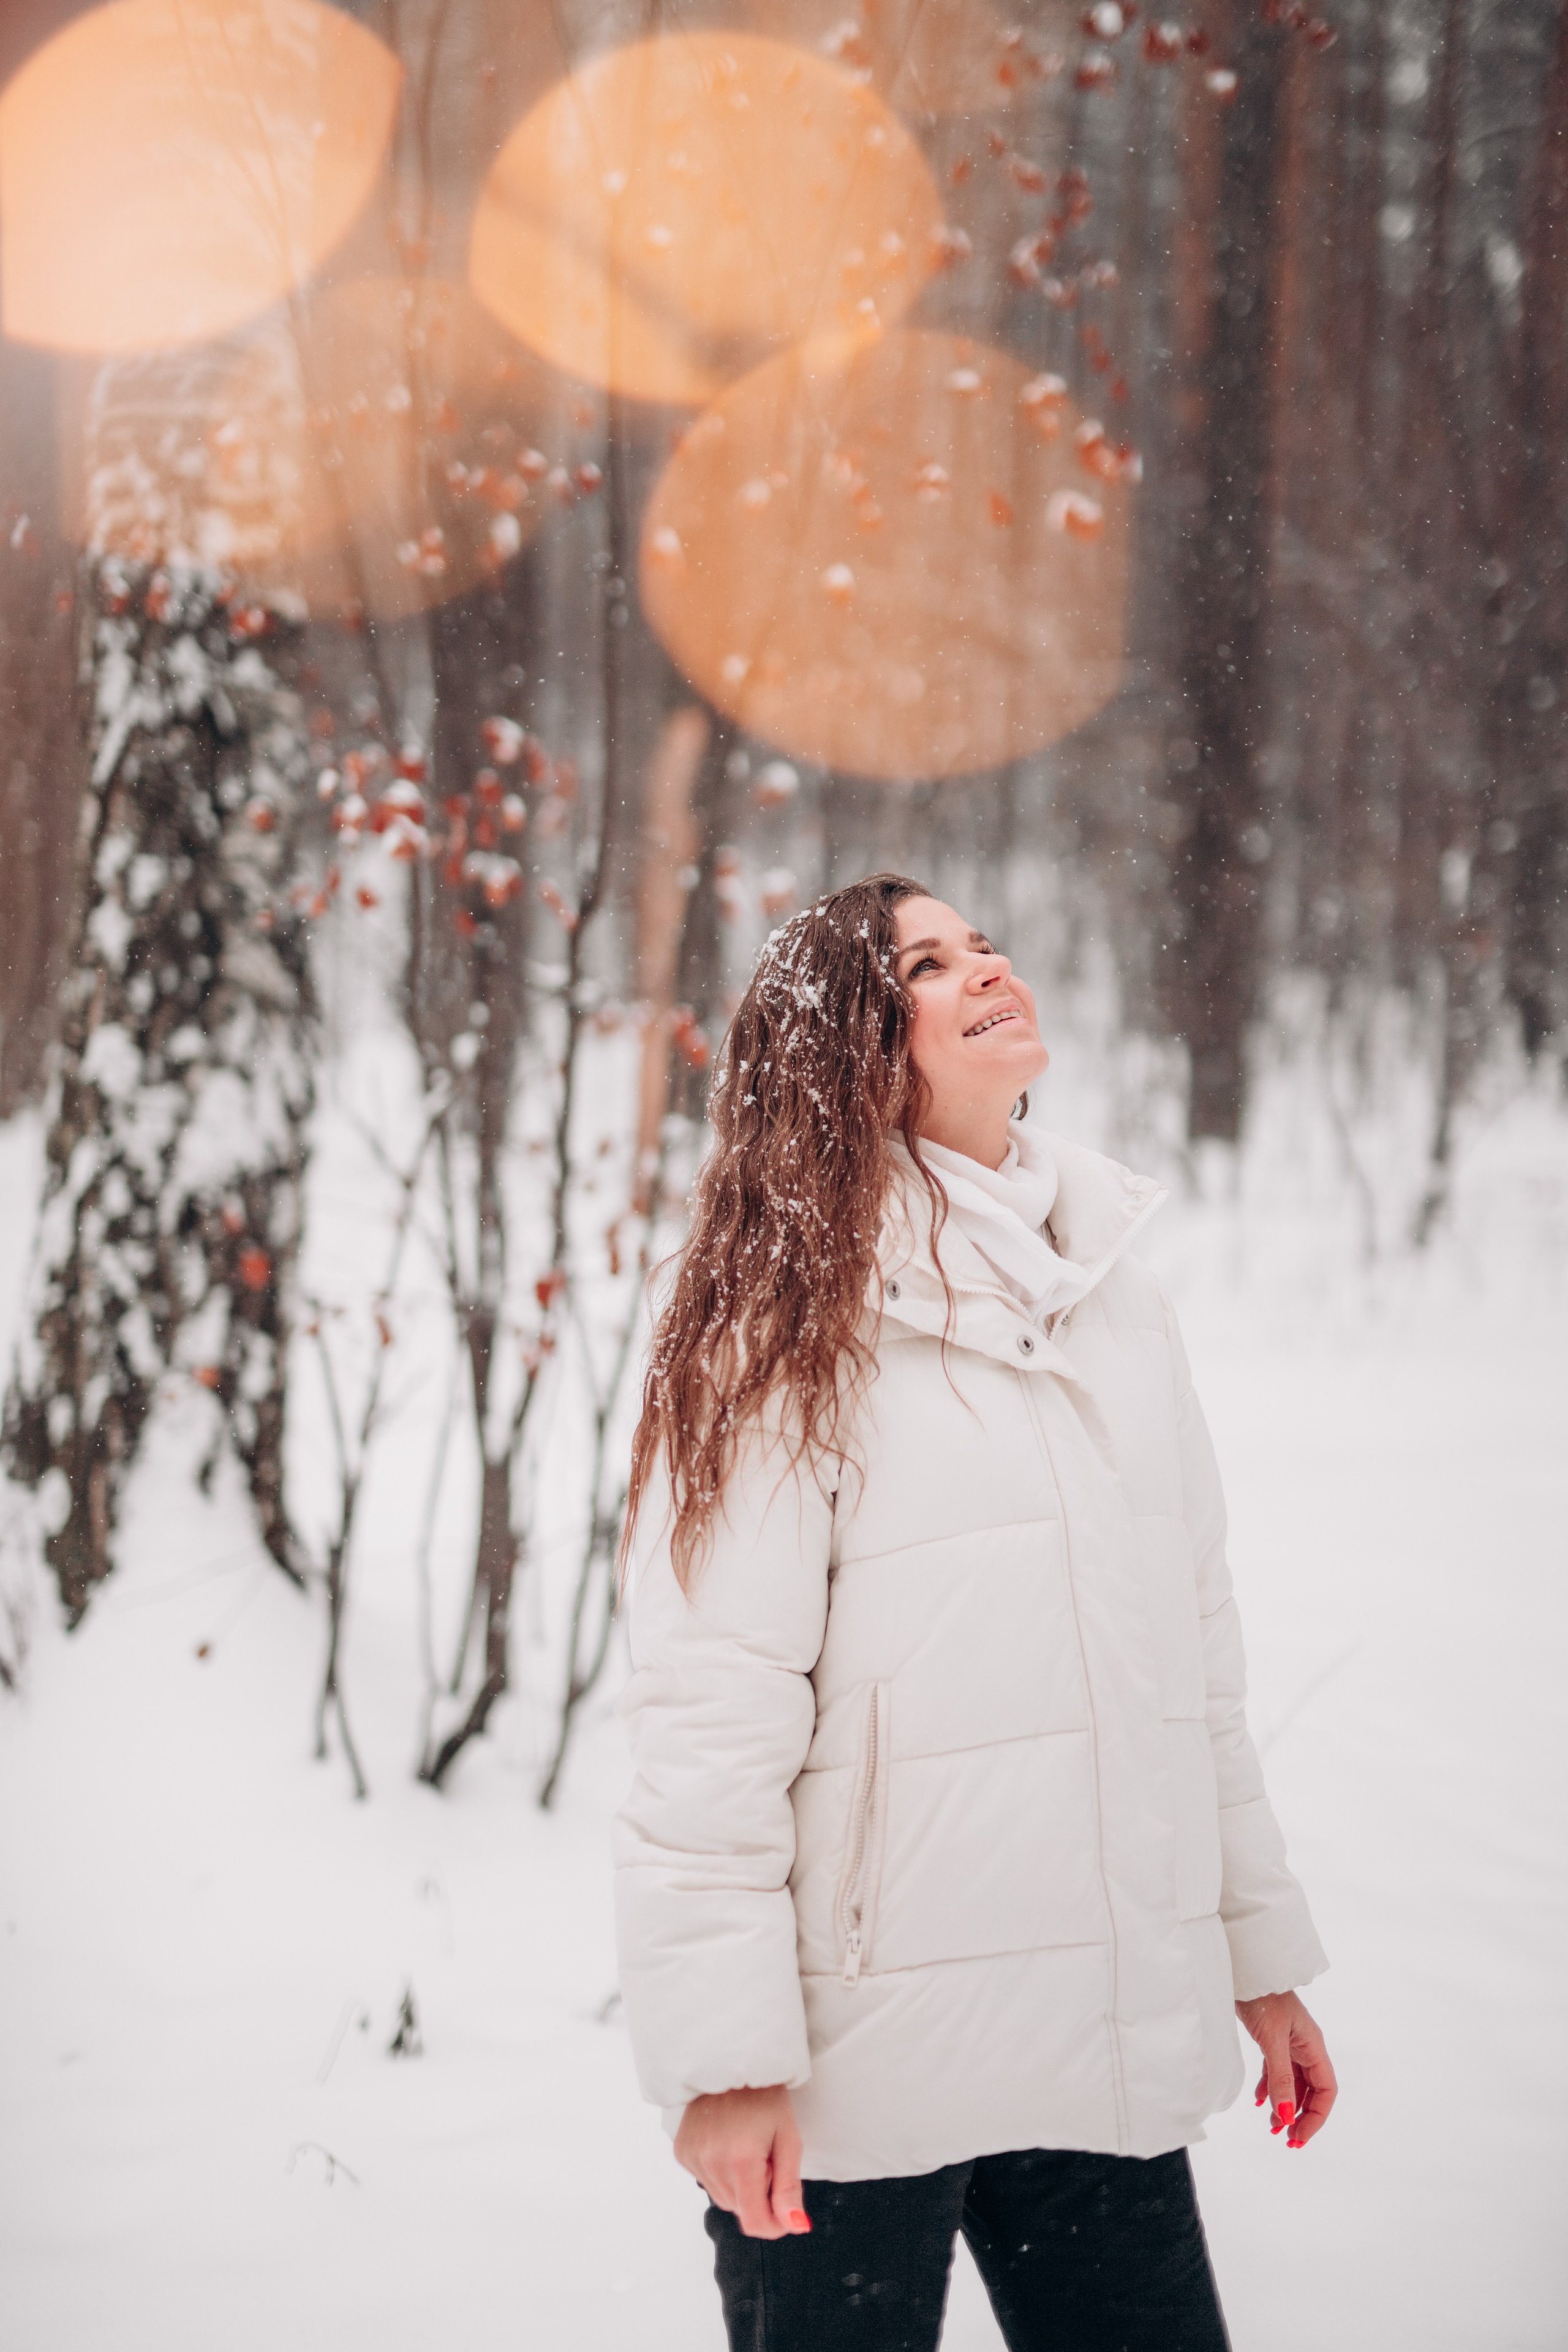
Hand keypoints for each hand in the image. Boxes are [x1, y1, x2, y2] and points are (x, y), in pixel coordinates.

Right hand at [674, 2084, 811, 2239]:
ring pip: (723, 2197)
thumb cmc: (765, 2098)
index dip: (775, 2224)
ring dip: (739, 2184)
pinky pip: (706, 2180)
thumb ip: (789, 2188)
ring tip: (746, 2147)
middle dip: (758, 2195)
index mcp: (741, 2160)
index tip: (785, 2210)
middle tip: (766, 2158)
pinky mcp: (682, 2152)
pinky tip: (726, 2143)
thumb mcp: (788, 2139)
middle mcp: (712, 2163)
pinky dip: (720, 2171)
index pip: (755, 2222)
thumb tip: (795, 2225)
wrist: (730, 2061)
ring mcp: (693, 2158)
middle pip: (740, 2210)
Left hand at [1236, 1990, 1336, 2150]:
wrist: (1244, 1972)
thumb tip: (1285, 2116)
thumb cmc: (1263, 1999)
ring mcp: (1289, 2044)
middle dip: (1302, 2116)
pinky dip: (1270, 2089)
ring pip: (1294, 2084)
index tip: (1299, 2136)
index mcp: (1314, 2046)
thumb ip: (1280, 2079)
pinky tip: (1259, 2102)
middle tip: (1287, 2139)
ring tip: (1273, 2127)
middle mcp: (1305, 2047)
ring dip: (1285, 2106)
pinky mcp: (1272, 2041)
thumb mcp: (1273, 2041)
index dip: (1317, 2116)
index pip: (1326, 2090)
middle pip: (1312, 2091)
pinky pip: (1277, 2072)